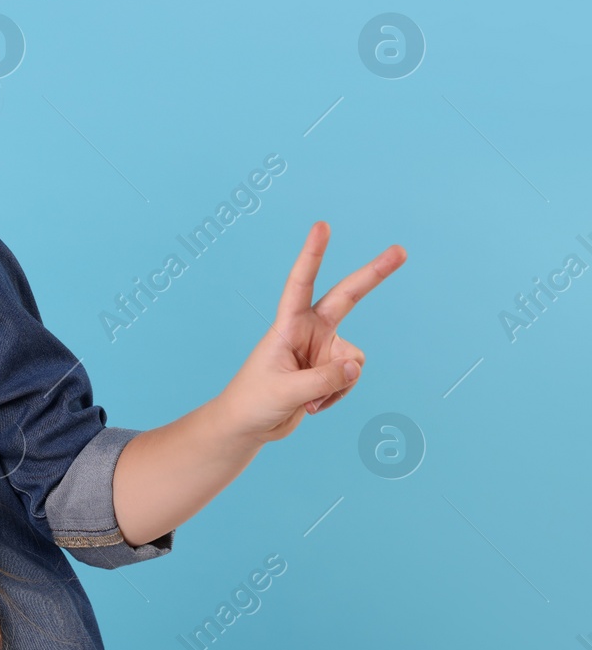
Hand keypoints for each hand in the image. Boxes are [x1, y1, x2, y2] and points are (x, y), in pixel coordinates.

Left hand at [216, 222, 405, 443]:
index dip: (312, 255)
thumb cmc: (254, 401)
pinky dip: (337, 396)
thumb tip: (358, 365)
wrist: (249, 424)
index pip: (300, 283)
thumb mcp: (286, 391)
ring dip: (337, 386)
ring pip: (355, 360)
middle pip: (347, 296)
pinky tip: (312, 405)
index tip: (322, 226)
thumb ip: (324, 380)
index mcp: (287, 325)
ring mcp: (323, 348)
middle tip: (401, 251)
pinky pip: (351, 378)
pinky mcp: (331, 368)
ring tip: (305, 400)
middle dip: (373, 274)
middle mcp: (309, 330)